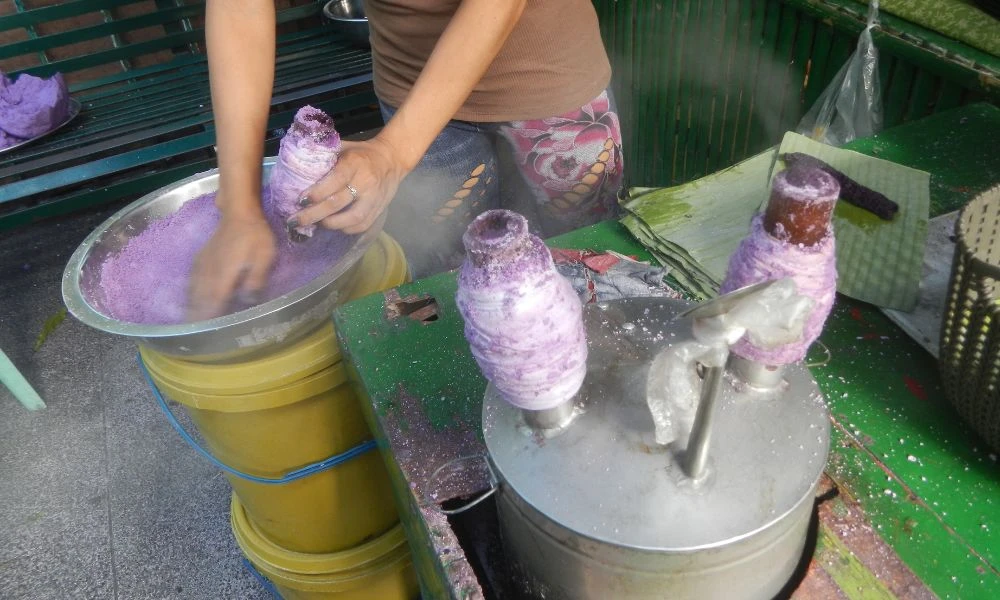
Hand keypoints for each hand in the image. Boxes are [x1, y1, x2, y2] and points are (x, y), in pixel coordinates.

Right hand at [187, 207, 275, 321]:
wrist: (239, 211)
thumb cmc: (255, 235)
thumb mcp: (264, 257)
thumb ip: (255, 279)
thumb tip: (248, 301)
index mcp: (225, 274)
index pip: (215, 300)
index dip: (210, 316)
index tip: (205, 332)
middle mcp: (210, 271)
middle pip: (201, 298)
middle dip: (197, 315)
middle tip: (194, 332)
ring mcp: (203, 264)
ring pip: (194, 289)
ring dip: (192, 305)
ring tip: (190, 321)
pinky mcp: (201, 258)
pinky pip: (192, 279)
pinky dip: (190, 291)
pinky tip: (191, 298)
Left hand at [292, 136, 407, 233]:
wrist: (391, 160)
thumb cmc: (360, 153)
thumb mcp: (343, 147)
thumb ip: (324, 157)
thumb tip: (297, 168)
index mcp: (354, 163)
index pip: (335, 180)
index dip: (316, 193)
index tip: (300, 200)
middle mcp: (366, 182)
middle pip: (338, 203)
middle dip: (313, 214)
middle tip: (295, 221)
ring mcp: (374, 198)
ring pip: (351, 219)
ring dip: (330, 224)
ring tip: (315, 224)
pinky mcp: (379, 210)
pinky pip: (361, 226)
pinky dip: (344, 229)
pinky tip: (332, 226)